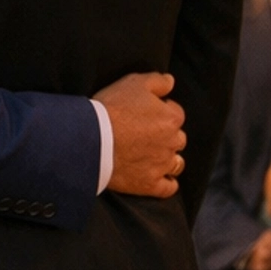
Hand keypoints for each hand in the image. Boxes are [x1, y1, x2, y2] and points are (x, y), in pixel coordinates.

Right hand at [94, 72, 185, 199]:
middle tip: (145, 134)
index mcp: (171, 118)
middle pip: (177, 138)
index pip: (175, 113)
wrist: (92, 139)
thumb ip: (158, 81)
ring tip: (153, 156)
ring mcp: (162, 165)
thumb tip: (171, 82)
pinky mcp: (150, 184)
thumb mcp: (134, 83)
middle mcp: (172, 142)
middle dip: (166, 136)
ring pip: (176, 163)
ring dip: (169, 159)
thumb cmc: (113, 108)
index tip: (146, 113)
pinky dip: (167, 184)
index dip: (161, 111)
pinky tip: (160, 179)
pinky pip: (168, 188)